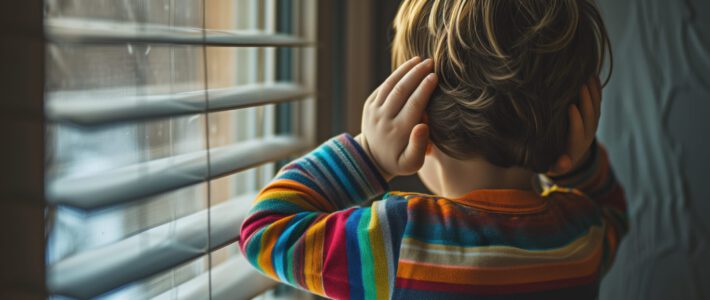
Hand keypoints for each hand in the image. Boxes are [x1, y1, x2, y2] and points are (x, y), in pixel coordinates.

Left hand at [355, 57, 437, 180]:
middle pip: (401, 91)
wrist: (372, 158)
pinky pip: (383, 87)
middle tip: (431, 62)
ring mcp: (374, 111)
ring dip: (405, 70)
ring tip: (420, 60)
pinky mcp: (369, 105)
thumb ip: (419, 146)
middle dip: (417, 74)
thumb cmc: (399, 160)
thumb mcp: (412, 163)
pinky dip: (396, 75)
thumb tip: (423, 125)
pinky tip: (408, 67)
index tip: (435, 76)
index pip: (414, 104)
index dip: (424, 88)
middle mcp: (384, 119)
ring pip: (390, 85)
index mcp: (398, 131)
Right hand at [548, 77, 601, 175]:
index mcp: (577, 144)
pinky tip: (591, 74)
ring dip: (593, 91)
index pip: (578, 130)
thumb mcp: (554, 167)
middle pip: (591, 115)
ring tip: (586, 75)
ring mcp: (592, 123)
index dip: (576, 119)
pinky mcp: (593, 116)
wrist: (568, 158)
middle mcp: (587, 133)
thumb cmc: (554, 160)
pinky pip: (598, 101)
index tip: (570, 107)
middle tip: (579, 85)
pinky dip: (596, 88)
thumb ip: (558, 166)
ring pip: (596, 106)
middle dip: (586, 100)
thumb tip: (564, 163)